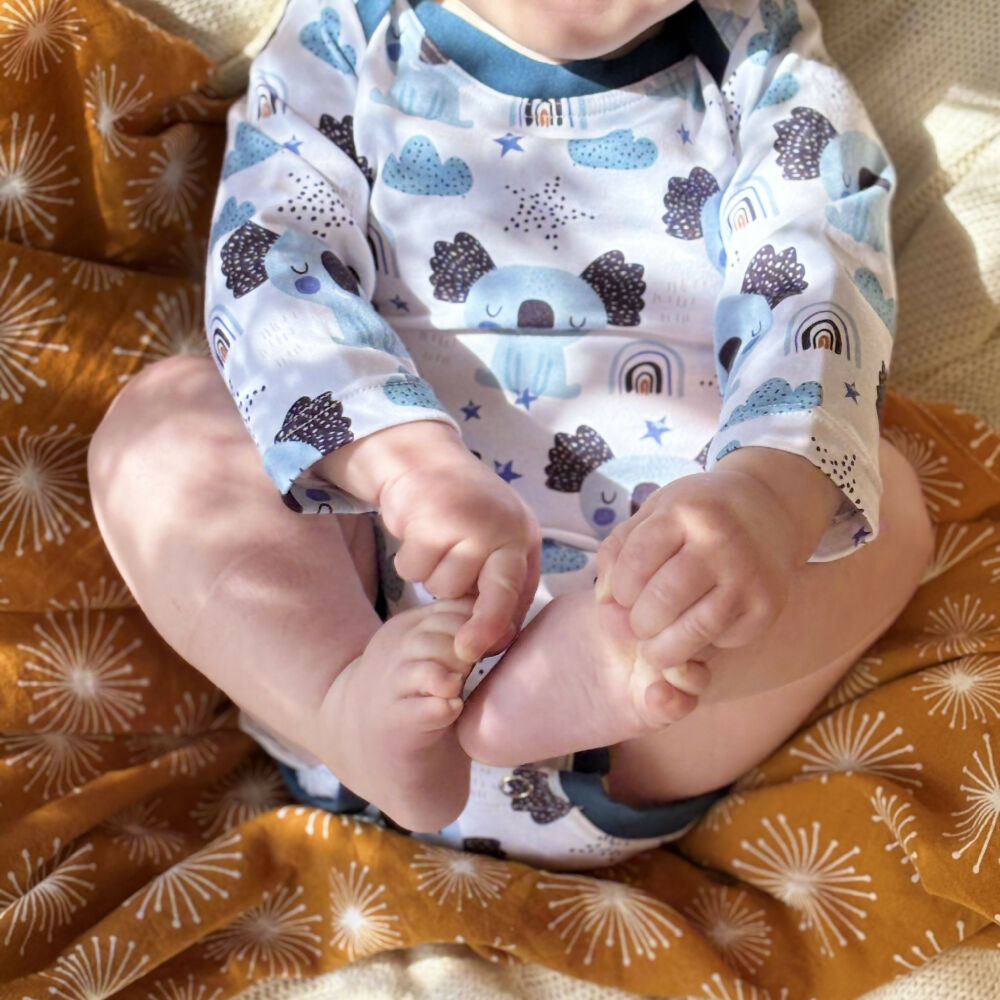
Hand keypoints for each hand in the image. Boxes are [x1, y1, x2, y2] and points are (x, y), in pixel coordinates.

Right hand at [377, 443, 540, 663]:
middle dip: (464, 607)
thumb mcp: (493, 545)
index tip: (471, 651)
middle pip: (477, 595)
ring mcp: (466, 522)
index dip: (494, 627)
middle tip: (458, 612)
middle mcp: (501, 528)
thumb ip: (499, 587)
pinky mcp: (429, 518)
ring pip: (438, 586)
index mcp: (522, 538)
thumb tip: (492, 644)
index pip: (513, 592)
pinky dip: (409, 559)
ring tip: (436, 542)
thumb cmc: (461, 513)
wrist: (423, 461)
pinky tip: (418, 532)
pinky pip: (411, 569)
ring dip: (430, 573)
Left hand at [594, 464, 803, 670]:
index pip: (636, 564)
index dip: (621, 590)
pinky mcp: (768, 604)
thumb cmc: (698, 513)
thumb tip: (604, 600)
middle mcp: (720, 541)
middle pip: (662, 602)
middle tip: (640, 626)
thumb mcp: (654, 511)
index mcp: (685, 512)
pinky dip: (705, 646)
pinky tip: (697, 631)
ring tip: (655, 650)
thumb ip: (619, 549)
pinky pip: (725, 639)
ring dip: (666, 650)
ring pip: (695, 630)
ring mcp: (748, 574)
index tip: (624, 596)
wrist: (769, 506)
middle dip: (639, 624)